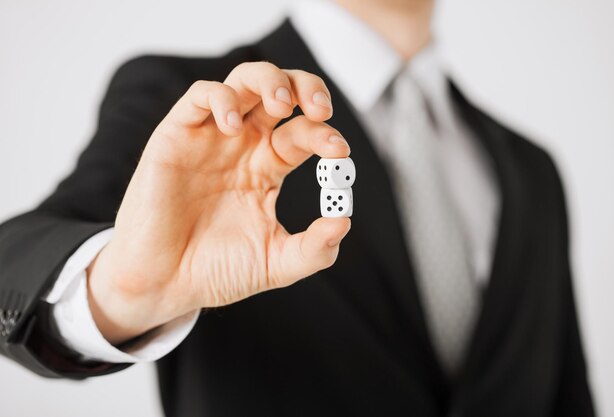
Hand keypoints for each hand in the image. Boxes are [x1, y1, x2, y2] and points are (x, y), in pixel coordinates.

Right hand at [86, 62, 351, 343]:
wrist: (164, 285)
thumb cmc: (216, 271)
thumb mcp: (276, 264)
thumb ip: (314, 249)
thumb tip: (344, 221)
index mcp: (267, 167)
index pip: (303, 133)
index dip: (325, 135)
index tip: (339, 151)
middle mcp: (242, 145)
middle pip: (280, 93)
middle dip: (306, 89)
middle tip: (321, 110)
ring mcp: (210, 137)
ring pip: (244, 81)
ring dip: (269, 81)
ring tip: (282, 105)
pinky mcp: (176, 136)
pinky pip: (200, 97)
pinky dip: (221, 99)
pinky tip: (233, 125)